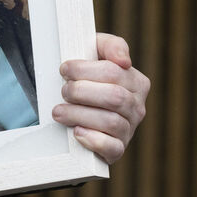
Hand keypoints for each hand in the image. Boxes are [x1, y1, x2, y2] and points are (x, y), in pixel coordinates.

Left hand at [52, 32, 149, 164]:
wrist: (76, 107)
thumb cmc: (87, 76)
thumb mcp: (96, 53)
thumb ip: (111, 46)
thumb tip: (123, 60)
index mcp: (136, 82)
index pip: (114, 72)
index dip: (83, 69)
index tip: (63, 69)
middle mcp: (137, 107)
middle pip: (114, 97)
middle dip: (80, 91)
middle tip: (63, 91)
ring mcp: (129, 130)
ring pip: (110, 121)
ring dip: (78, 114)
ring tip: (58, 111)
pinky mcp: (117, 150)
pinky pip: (112, 148)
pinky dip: (92, 140)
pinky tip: (76, 132)